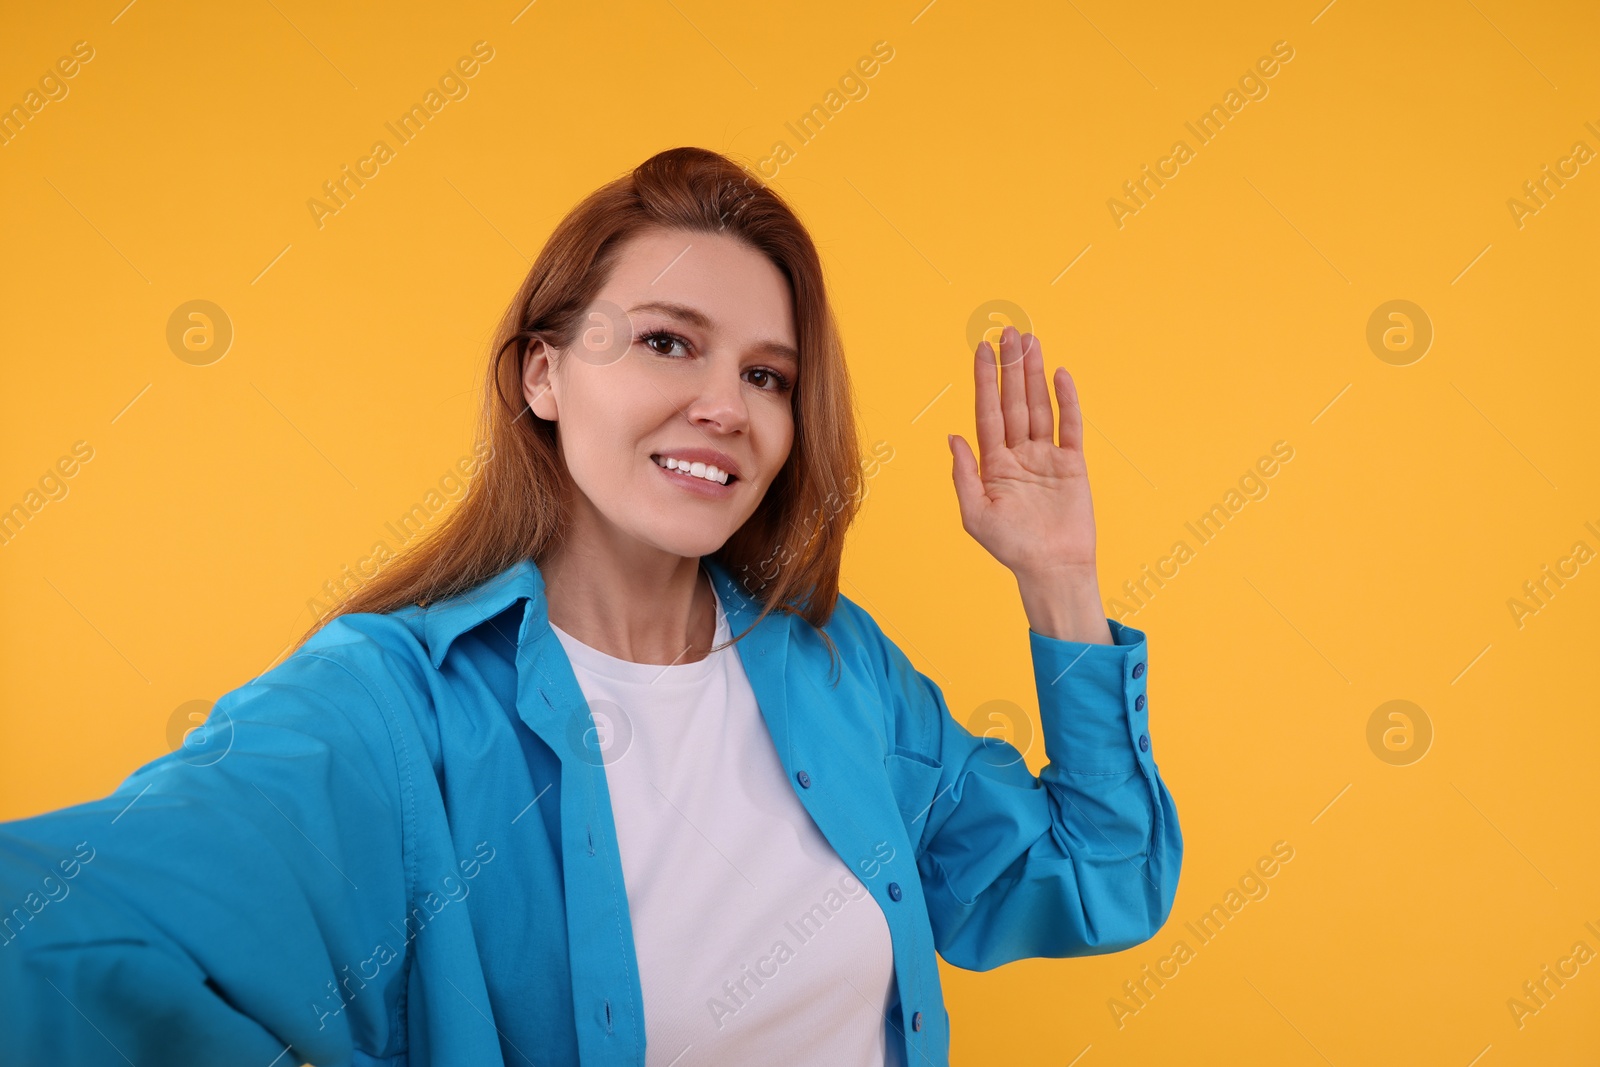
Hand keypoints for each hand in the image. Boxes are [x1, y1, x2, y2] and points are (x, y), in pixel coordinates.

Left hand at [948, 325, 1097, 581]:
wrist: (1052, 569)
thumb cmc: (1010, 547)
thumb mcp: (975, 514)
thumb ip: (964, 474)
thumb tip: (952, 436)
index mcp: (993, 463)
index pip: (987, 412)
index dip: (984, 380)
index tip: (981, 350)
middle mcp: (1018, 454)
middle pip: (1014, 401)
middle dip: (1010, 367)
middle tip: (1009, 332)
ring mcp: (1046, 456)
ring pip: (1039, 406)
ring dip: (1034, 374)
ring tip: (1031, 341)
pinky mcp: (1072, 464)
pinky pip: (1070, 426)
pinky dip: (1066, 400)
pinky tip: (1059, 375)